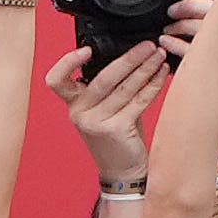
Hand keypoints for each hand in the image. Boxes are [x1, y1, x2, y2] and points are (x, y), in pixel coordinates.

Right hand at [52, 41, 165, 188]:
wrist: (122, 171)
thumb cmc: (116, 136)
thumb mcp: (104, 108)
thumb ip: (107, 86)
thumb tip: (129, 54)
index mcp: (74, 104)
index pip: (56, 80)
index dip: (67, 62)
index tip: (87, 49)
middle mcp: (80, 113)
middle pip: (103, 78)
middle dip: (130, 58)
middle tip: (148, 45)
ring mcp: (97, 123)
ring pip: (124, 87)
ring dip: (145, 68)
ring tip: (159, 55)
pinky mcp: (116, 130)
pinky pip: (138, 100)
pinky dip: (153, 85)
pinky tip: (161, 74)